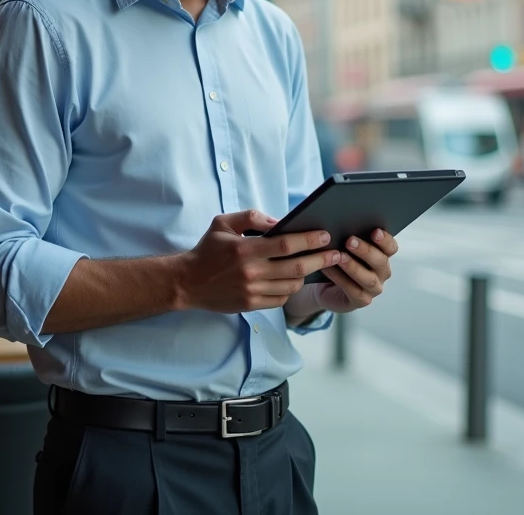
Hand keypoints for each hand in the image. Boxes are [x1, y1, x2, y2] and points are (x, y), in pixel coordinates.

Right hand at [176, 209, 342, 313]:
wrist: (188, 282)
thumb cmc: (208, 249)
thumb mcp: (223, 223)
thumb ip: (252, 218)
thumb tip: (280, 222)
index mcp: (244, 249)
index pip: (286, 244)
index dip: (309, 240)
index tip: (325, 235)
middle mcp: (250, 272)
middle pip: (296, 267)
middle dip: (321, 260)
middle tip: (336, 254)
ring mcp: (252, 291)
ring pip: (292, 285)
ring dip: (307, 275)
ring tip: (317, 265)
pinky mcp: (251, 305)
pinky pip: (281, 298)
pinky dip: (291, 288)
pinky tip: (294, 279)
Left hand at [308, 230, 397, 313]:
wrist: (325, 286)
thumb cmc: (338, 259)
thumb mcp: (344, 246)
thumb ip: (349, 236)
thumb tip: (340, 221)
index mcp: (382, 255)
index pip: (391, 248)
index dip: (385, 240)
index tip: (375, 231)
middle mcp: (382, 272)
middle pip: (381, 261)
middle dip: (366, 251)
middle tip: (350, 240)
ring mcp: (374, 288)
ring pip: (368, 278)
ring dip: (353, 266)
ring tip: (339, 256)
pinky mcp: (362, 300)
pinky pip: (353, 290)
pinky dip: (340, 279)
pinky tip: (328, 269)